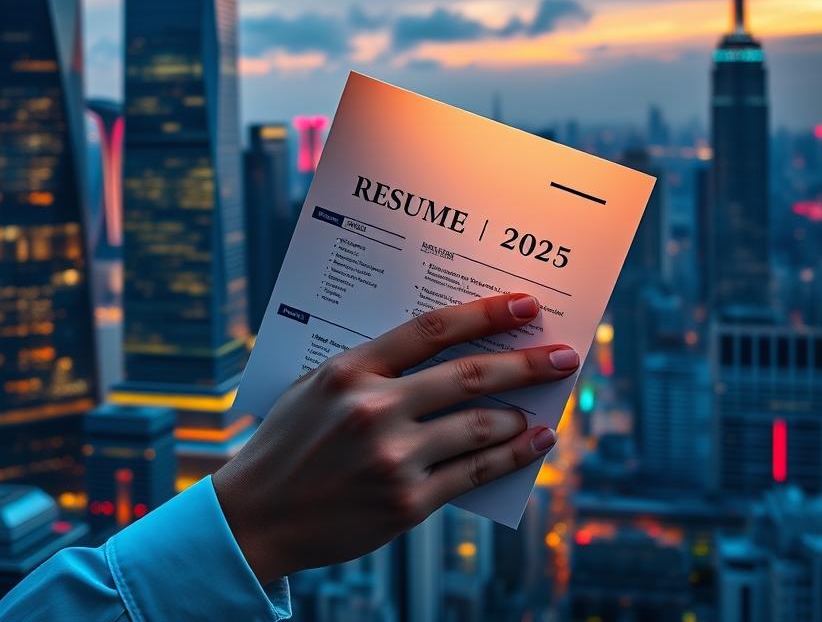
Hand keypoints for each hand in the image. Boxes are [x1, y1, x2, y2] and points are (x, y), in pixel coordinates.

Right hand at [212, 293, 577, 583]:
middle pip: (469, 376)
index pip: (432, 330)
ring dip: (520, 415)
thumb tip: (444, 350)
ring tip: (540, 410)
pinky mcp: (406, 504)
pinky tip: (533, 443)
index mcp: (349, 371)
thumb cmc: (289, 443)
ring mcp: (392, 459)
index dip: (484, 313)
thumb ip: (371, 367)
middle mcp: (373, 410)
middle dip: (527, 362)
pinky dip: (512, 456)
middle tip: (565, 355)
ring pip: (479, 426)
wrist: (257, 516)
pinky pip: (474, 473)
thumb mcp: (316, 388)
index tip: (524, 304)